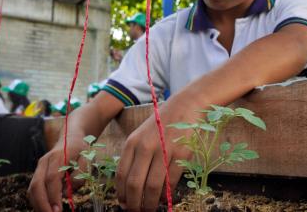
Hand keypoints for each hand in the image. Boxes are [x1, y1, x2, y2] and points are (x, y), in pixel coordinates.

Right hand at [28, 133, 88, 211]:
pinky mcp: (38, 174)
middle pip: (37, 185)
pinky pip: (33, 190)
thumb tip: (68, 191)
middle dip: (42, 204)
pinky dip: (37, 201)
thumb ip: (80, 174)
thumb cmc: (81, 149)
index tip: (58, 211)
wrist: (70, 138)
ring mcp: (39, 168)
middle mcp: (44, 162)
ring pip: (32, 189)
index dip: (53, 196)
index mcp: (58, 156)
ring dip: (38, 205)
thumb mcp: (87, 158)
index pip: (52, 179)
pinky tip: (46, 208)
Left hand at [115, 93, 202, 210]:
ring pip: (152, 186)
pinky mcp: (181, 154)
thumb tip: (128, 188)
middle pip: (135, 184)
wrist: (185, 106)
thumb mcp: (141, 136)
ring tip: (149, 210)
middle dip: (134, 204)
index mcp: (132, 143)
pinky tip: (165, 199)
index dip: (121, 194)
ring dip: (150, 203)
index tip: (123, 205)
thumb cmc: (161, 124)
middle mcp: (145, 147)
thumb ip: (134, 157)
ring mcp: (163, 150)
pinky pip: (171, 180)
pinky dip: (167, 194)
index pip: (121, 175)